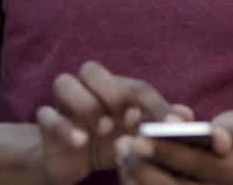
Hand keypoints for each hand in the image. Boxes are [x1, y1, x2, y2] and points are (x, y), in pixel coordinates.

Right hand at [33, 61, 188, 184]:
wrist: (74, 162)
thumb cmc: (111, 141)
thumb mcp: (137, 135)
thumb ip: (159, 123)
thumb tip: (187, 116)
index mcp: (115, 87)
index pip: (137, 87)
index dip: (156, 105)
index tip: (172, 126)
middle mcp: (87, 88)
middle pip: (93, 69)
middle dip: (115, 92)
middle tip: (130, 118)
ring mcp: (63, 103)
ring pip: (64, 82)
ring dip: (87, 104)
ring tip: (104, 129)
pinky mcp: (46, 123)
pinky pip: (46, 115)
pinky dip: (64, 126)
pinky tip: (81, 141)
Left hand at [116, 110, 232, 183]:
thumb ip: (231, 129)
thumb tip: (218, 140)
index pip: (197, 164)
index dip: (167, 151)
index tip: (140, 138)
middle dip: (143, 166)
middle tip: (124, 143)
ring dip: (135, 177)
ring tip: (122, 152)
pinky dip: (137, 184)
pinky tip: (127, 166)